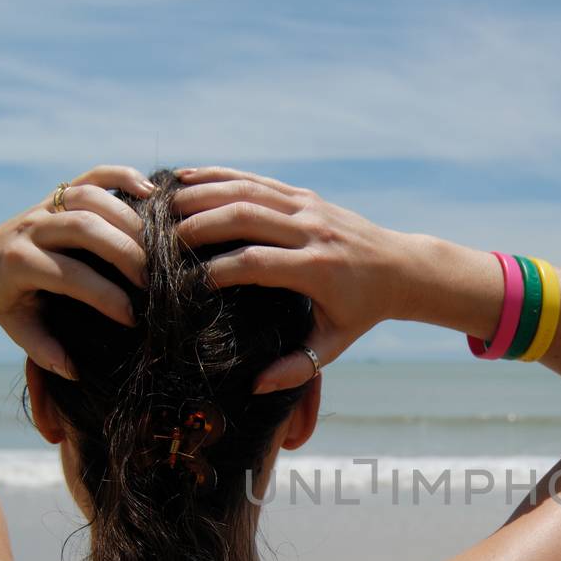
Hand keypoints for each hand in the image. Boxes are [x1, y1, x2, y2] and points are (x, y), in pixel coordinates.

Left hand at [0, 164, 154, 378]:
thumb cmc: (7, 301)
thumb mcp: (18, 328)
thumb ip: (43, 349)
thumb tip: (75, 370)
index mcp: (18, 263)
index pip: (69, 276)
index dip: (106, 297)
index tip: (132, 318)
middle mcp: (31, 227)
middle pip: (84, 227)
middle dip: (125, 253)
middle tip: (152, 281)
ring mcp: (46, 204)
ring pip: (90, 196)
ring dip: (129, 218)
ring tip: (158, 246)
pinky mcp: (60, 191)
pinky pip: (94, 174)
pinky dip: (123, 177)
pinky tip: (151, 194)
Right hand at [172, 166, 409, 392]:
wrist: (399, 268)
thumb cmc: (362, 312)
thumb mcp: (334, 345)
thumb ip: (298, 368)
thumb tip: (257, 385)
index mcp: (317, 269)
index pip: (256, 262)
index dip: (217, 269)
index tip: (185, 283)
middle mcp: (312, 231)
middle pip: (245, 217)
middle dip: (199, 225)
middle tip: (161, 240)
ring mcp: (308, 207)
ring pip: (248, 190)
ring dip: (203, 194)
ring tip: (163, 206)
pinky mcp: (305, 194)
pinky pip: (258, 179)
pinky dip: (220, 175)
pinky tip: (187, 178)